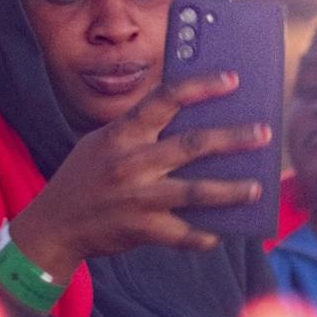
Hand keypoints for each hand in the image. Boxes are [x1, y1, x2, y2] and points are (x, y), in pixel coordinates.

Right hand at [8, 71, 267, 279]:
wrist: (54, 225)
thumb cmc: (84, 178)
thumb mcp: (103, 143)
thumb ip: (140, 133)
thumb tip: (192, 126)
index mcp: (123, 134)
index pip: (165, 99)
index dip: (201, 86)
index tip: (232, 80)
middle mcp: (132, 163)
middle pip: (192, 145)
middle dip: (233, 138)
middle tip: (263, 134)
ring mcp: (138, 198)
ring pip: (196, 192)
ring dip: (231, 190)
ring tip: (256, 187)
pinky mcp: (142, 230)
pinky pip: (183, 234)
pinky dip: (203, 236)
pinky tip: (220, 233)